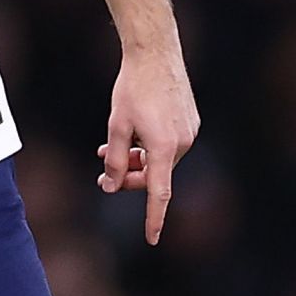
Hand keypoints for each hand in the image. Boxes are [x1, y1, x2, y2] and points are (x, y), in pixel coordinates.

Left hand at [97, 46, 199, 244]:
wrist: (155, 55)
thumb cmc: (132, 88)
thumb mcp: (116, 125)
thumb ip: (115, 160)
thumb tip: (113, 186)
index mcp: (164, 147)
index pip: (160, 193)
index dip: (154, 218)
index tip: (151, 239)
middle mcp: (182, 144)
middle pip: (156, 175)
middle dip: (131, 178)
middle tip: (105, 175)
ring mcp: (190, 133)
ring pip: (160, 159)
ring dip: (137, 160)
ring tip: (110, 150)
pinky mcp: (191, 123)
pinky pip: (168, 145)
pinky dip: (149, 146)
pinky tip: (133, 133)